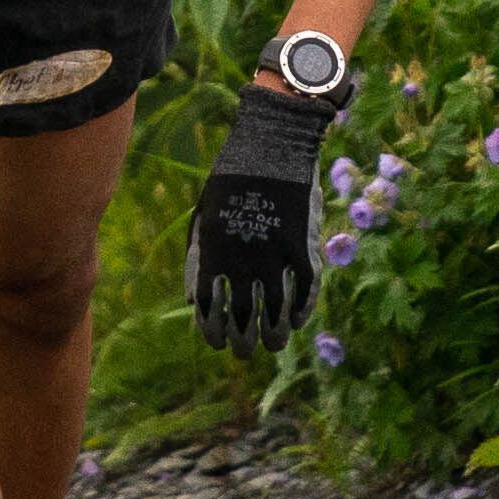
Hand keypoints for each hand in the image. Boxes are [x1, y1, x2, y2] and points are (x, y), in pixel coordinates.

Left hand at [185, 82, 334, 350]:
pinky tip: (297, 321)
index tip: (216, 344)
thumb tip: (192, 301)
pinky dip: (302, 311)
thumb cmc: (231, 182)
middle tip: (244, 351)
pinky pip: (305, 291)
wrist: (272, 146)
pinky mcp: (304, 247)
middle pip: (243, 317)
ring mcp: (276, 255)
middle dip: (242, 342)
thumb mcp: (204, 216)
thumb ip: (199, 259)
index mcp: (214, 251)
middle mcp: (243, 259)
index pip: (210, 308)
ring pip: (277, 313)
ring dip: (274, 335)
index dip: (212, 332)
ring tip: (272, 345)